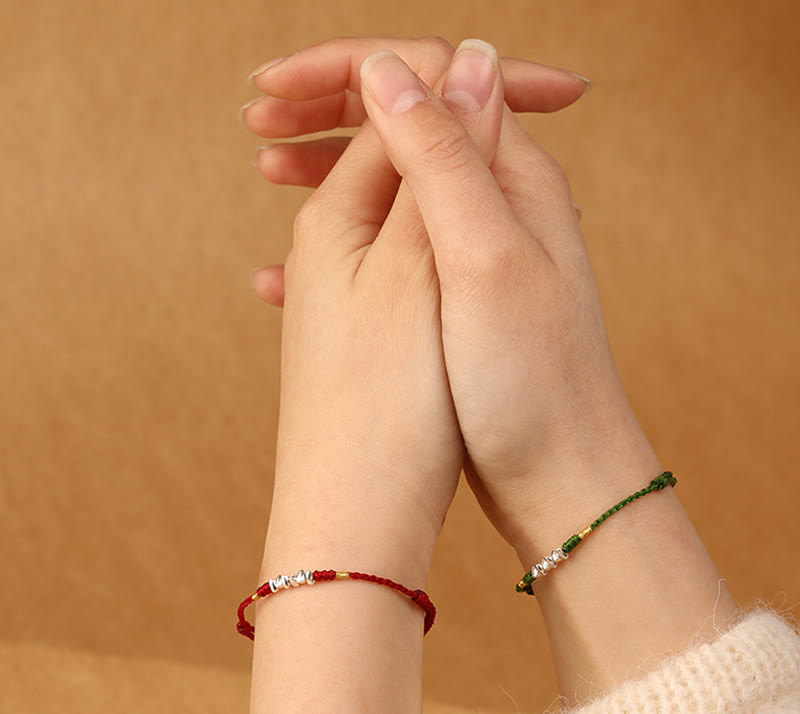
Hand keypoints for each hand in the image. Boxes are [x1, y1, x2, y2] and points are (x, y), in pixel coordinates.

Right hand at [246, 37, 650, 555]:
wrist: (558, 477)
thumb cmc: (531, 382)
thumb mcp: (485, 260)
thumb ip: (446, 158)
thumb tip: (404, 65)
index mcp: (509, 177)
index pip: (428, 77)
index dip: (345, 69)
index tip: (273, 85)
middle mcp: (496, 203)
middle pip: (404, 122)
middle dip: (327, 108)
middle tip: (258, 118)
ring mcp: (472, 251)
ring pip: (390, 182)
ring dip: (326, 167)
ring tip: (267, 170)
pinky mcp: (453, 298)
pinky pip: (388, 247)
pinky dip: (338, 245)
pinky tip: (287, 270)